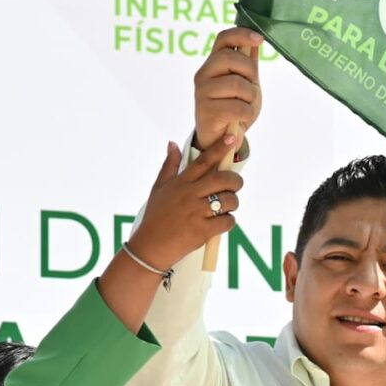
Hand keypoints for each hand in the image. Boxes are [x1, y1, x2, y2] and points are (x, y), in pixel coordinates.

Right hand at [125, 138, 241, 267]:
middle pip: (223, 179)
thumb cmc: (155, 217)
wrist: (150, 247)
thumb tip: (172, 143)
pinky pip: (227, 221)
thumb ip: (169, 166)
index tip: (232, 138)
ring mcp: (197, 213)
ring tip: (226, 207)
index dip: (219, 148)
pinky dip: (228, 222)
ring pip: (229, 200)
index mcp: (181, 183)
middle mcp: (190, 195)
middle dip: (235, 180)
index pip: (203, 161)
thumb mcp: (158, 188)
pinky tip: (221, 223)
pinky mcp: (203, 231)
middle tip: (235, 185)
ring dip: (233, 203)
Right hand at [192, 27, 263, 155]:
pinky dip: (247, 114)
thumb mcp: (246, 84)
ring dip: (250, 97)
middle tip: (251, 88)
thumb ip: (247, 64)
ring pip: (236, 84)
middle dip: (249, 73)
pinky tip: (242, 119)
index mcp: (213, 64)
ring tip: (246, 107)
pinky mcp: (205, 111)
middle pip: (230, 58)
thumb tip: (255, 40)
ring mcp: (202, 92)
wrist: (221, 141)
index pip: (223, 39)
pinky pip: (237, 107)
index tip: (260, 39)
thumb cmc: (234, 110)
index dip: (241, 34)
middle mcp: (203, 74)